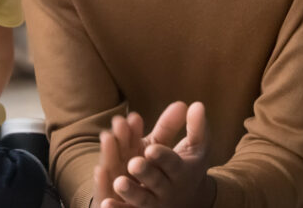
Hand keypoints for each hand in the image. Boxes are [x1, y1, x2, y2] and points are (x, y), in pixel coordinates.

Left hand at [101, 102, 215, 207]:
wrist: (190, 201)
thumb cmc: (188, 166)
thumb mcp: (194, 148)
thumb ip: (194, 128)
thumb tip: (197, 104)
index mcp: (181, 171)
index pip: (172, 163)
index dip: (162, 157)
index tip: (151, 149)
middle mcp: (168, 189)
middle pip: (156, 182)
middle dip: (146, 173)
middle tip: (134, 163)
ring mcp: (155, 203)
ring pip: (142, 200)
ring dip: (130, 192)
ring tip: (118, 182)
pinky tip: (105, 204)